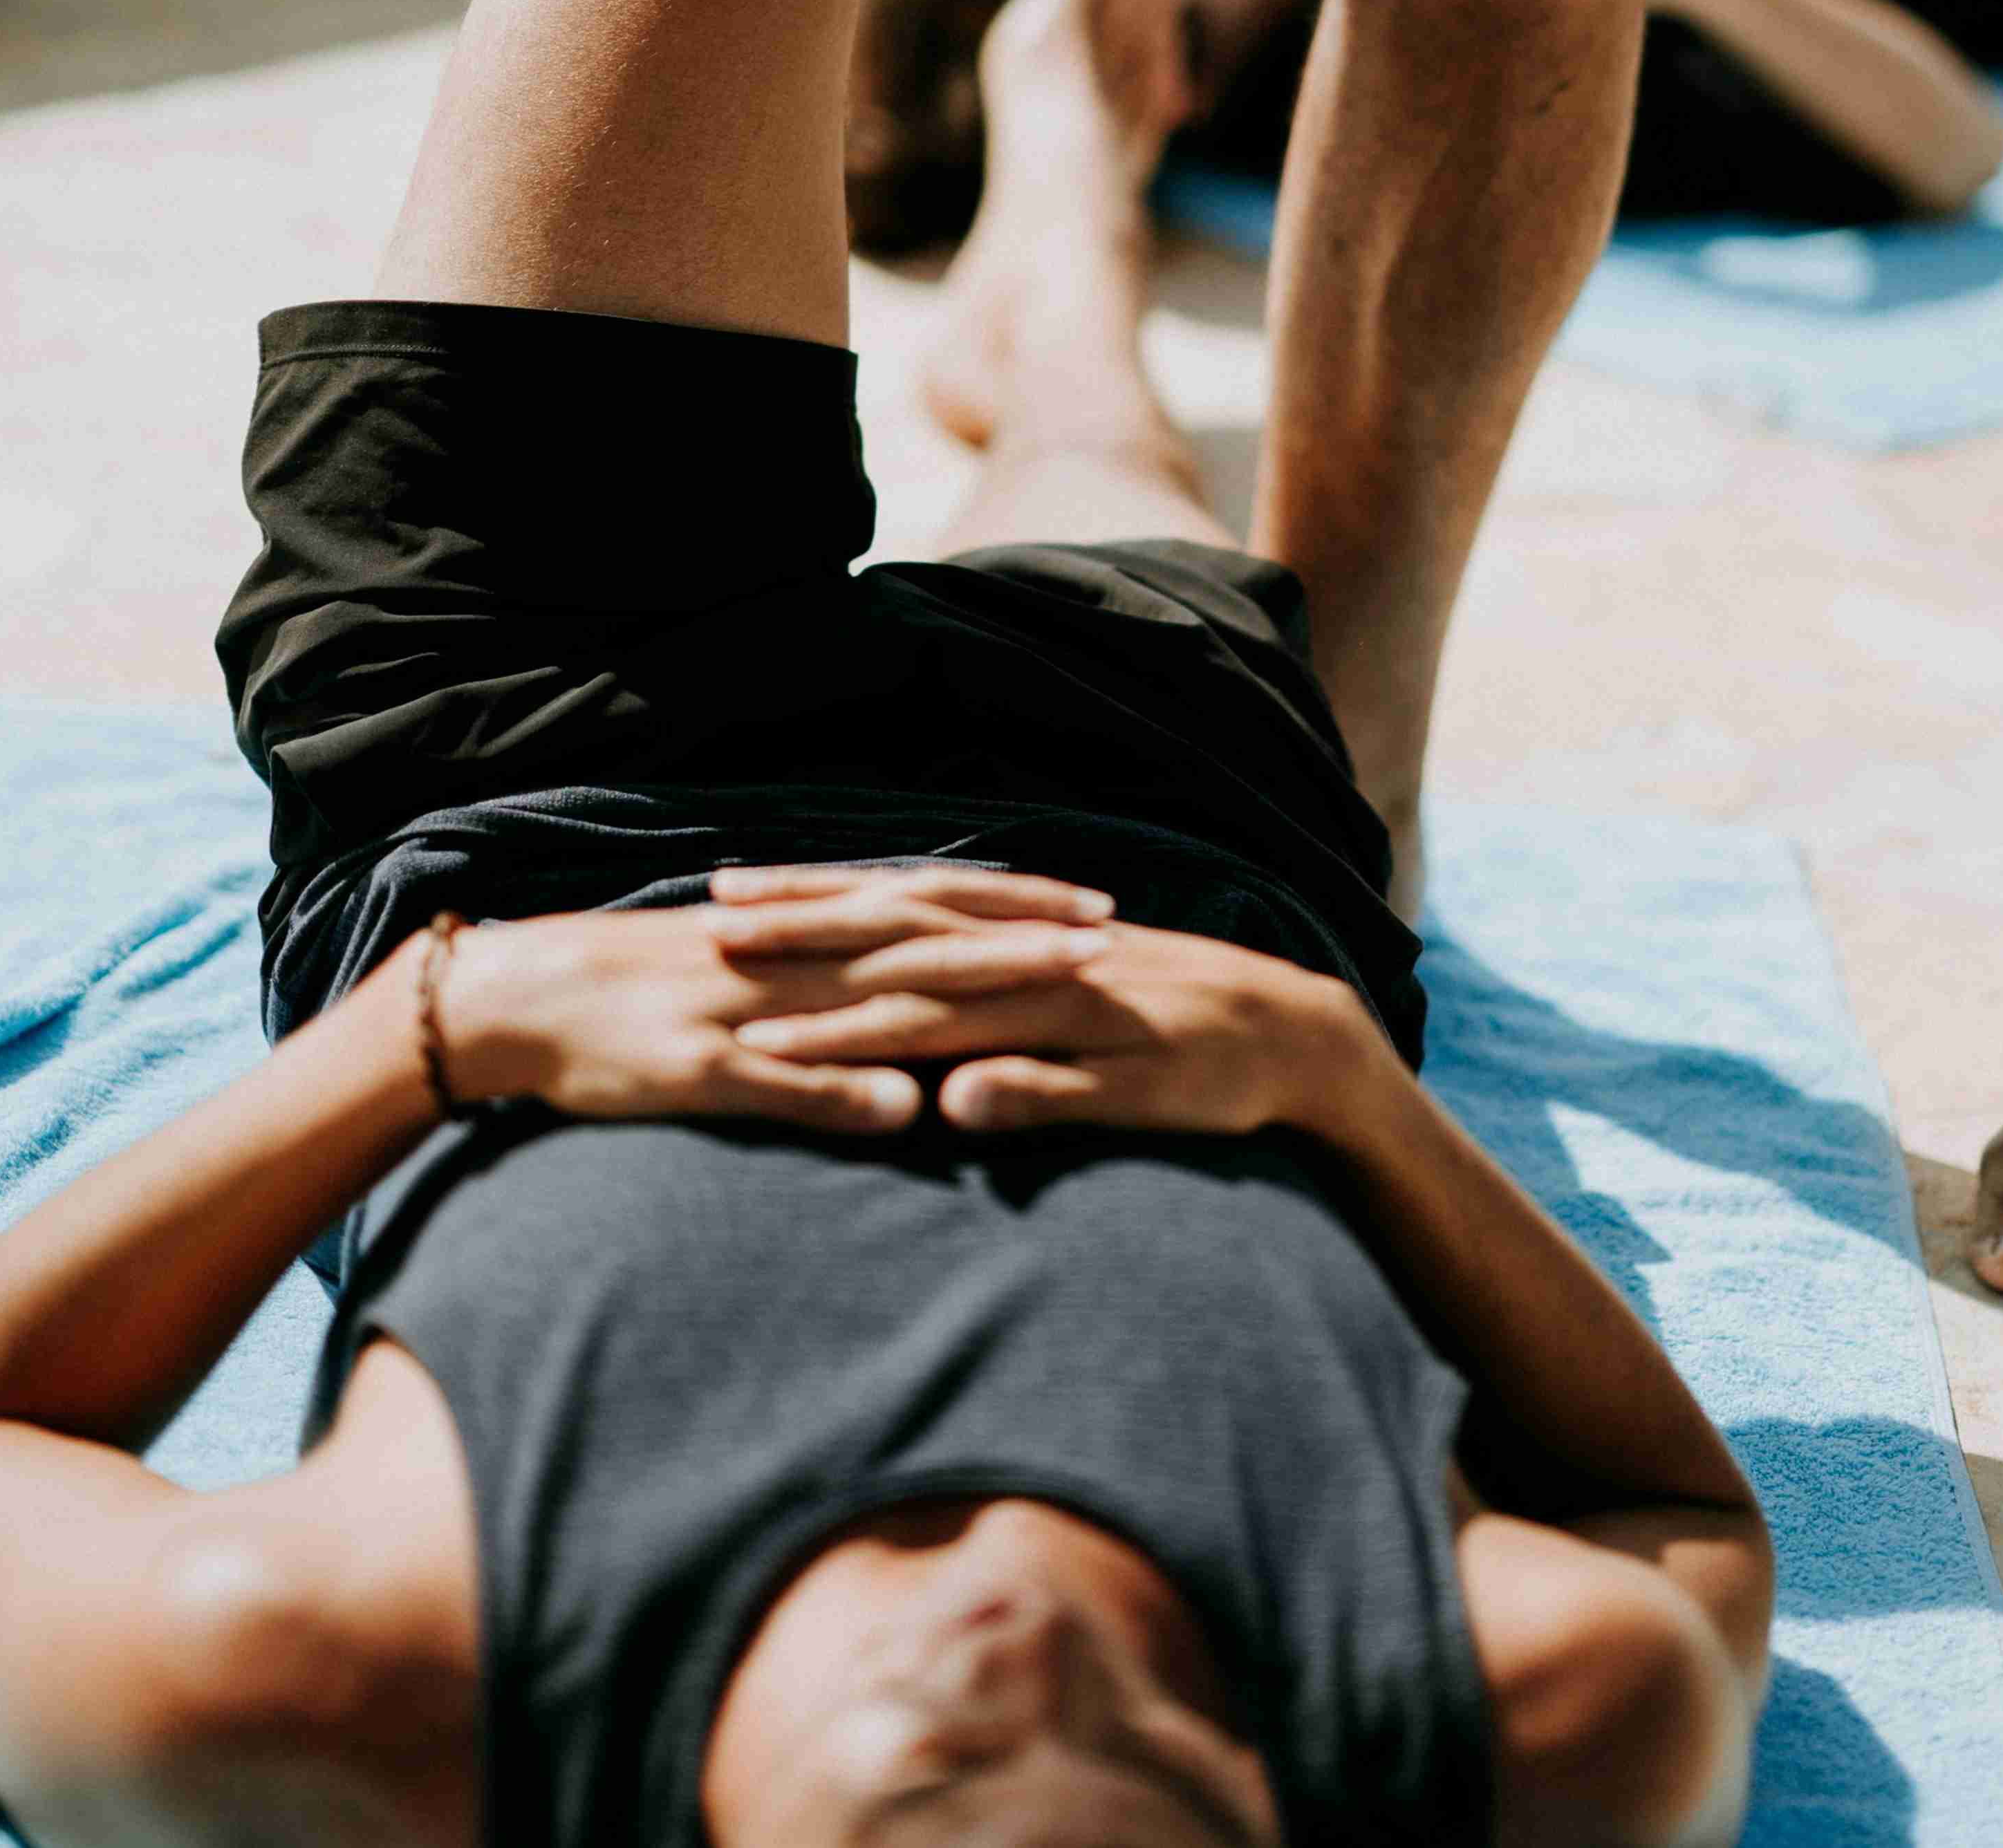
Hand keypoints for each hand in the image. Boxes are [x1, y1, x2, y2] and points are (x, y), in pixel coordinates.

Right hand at [433, 864, 1115, 1131]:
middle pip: (929, 935)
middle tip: (1113, 930)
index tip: (1098, 906)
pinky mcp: (707, 1065)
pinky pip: (784, 1078)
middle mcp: (796, 955)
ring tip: (1056, 986)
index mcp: (806, 932)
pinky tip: (910, 1106)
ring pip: (878, 994)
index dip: (1015, 906)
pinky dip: (845, 1088)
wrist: (526, 996)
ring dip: (972, 989)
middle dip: (1024, 933)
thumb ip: (826, 995)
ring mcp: (755, 1008)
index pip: (930, 906)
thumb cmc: (637, 992)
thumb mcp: (744, 978)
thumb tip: (907, 1020)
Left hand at [733, 919, 1379, 1137]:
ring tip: (769, 1038)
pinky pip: (1048, 1077)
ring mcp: (1073, 1011)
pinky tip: (940, 1106)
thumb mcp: (1062, 1011)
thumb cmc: (1167, 1030)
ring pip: (953, 1012)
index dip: (809, 900)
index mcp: (1010, 941)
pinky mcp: (1125, 1067)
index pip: (891, 908)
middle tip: (711, 930)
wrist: (1292, 1037)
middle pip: (899, 939)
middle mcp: (1029, 959)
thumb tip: (906, 1021)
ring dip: (860, 1026)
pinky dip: (999, 1086)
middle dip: (805, 936)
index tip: (724, 897)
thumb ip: (989, 1014)